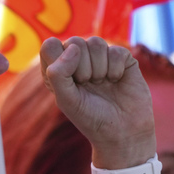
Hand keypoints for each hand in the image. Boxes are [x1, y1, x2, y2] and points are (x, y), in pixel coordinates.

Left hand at [40, 36, 155, 167]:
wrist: (122, 131)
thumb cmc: (90, 118)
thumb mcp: (66, 100)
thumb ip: (58, 74)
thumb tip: (73, 47)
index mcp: (59, 69)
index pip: (50, 46)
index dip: (59, 60)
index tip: (69, 82)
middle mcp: (78, 59)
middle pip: (74, 42)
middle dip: (81, 68)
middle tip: (87, 85)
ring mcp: (100, 57)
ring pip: (95, 42)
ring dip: (99, 69)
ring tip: (102, 84)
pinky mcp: (122, 58)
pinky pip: (115, 50)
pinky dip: (115, 69)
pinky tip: (116, 81)